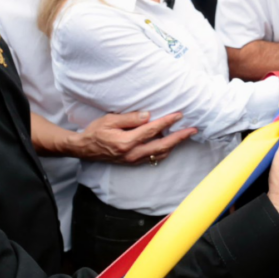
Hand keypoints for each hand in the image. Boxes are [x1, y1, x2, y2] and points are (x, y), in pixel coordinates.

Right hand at [74, 111, 195, 163]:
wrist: (85, 149)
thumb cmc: (96, 132)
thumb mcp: (110, 120)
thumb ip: (130, 118)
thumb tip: (148, 116)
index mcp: (126, 142)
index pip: (152, 130)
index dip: (167, 122)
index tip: (179, 115)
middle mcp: (132, 154)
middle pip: (162, 145)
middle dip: (179, 137)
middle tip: (192, 129)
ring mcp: (134, 160)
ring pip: (160, 154)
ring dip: (174, 144)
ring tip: (185, 135)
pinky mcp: (133, 162)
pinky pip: (154, 157)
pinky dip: (165, 150)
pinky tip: (171, 143)